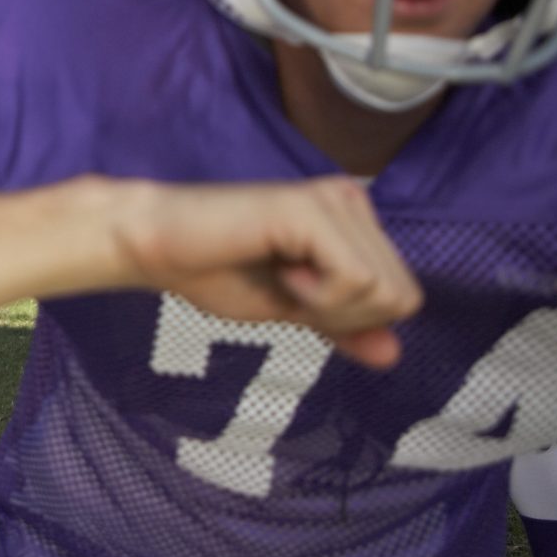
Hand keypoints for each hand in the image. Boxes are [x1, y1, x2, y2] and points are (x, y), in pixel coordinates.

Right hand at [111, 176, 421, 367]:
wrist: (154, 246)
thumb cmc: (212, 271)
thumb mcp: (292, 309)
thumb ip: (343, 325)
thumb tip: (394, 356)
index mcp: (353, 221)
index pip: (402, 295)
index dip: (351, 319)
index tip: (296, 296)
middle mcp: (352, 201)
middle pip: (401, 296)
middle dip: (343, 316)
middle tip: (286, 289)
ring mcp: (334, 200)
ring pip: (384, 291)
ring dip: (328, 305)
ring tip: (281, 278)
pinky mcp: (312, 209)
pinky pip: (355, 279)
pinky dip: (317, 295)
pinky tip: (279, 270)